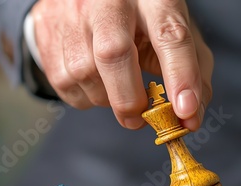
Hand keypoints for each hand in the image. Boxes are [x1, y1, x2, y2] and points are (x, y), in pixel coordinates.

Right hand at [31, 0, 212, 130]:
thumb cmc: (142, 21)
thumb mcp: (173, 33)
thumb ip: (192, 71)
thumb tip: (190, 119)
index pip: (169, 36)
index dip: (180, 77)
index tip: (186, 113)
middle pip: (114, 53)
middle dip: (129, 98)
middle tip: (139, 119)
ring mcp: (73, 12)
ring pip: (85, 72)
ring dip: (106, 98)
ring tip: (117, 88)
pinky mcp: (48, 29)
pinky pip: (64, 81)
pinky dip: (85, 96)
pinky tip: (96, 82)